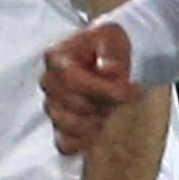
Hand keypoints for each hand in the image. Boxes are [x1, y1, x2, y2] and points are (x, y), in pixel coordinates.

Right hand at [40, 22, 141, 154]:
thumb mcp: (114, 37)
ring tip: (111, 110)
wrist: (111, 54)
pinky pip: (64, 142)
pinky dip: (83, 140)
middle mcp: (50, 81)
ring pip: (65, 124)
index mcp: (56, 57)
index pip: (72, 80)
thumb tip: (107, 72)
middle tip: (123, 98)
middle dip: (101, 104)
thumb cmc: (110, 44)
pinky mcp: (59, 124)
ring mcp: (52, 104)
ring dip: (93, 121)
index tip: (128, 91)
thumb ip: (111, 54)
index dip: (102, 89)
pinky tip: (100, 128)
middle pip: (69, 104)